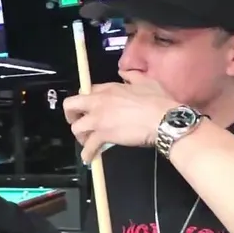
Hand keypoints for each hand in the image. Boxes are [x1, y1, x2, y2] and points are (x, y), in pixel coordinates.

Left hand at [62, 79, 177, 162]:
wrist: (163, 119)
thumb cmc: (158, 101)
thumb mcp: (146, 81)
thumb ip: (132, 77)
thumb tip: (124, 74)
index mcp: (109, 88)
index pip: (88, 91)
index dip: (88, 100)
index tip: (90, 107)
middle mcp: (99, 102)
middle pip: (71, 105)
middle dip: (71, 114)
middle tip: (77, 121)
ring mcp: (99, 119)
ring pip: (76, 127)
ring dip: (80, 135)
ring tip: (87, 141)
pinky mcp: (103, 135)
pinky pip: (89, 147)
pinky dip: (88, 154)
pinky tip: (89, 158)